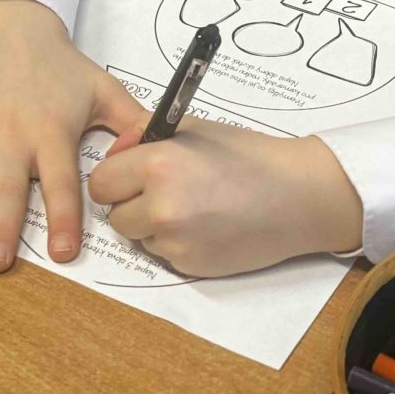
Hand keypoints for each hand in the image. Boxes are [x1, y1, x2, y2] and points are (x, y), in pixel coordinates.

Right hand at [0, 0, 146, 272]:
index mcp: (52, 131)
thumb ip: (134, 125)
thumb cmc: (61, 66)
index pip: (61, 182)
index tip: (64, 254)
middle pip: (9, 187)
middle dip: (2, 227)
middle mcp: (13, 133)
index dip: (64, 218)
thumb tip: (158, 155)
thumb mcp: (104, 90)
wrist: (16, 27)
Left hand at [87, 122, 363, 277]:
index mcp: (157, 166)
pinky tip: (205, 224)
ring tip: (191, 206)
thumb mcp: (192, 128)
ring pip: (137, 237)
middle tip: (163, 191)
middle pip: (114, 216)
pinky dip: (175, 242)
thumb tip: (115, 149)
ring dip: (151, 226)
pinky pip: (163, 253)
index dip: (115, 177)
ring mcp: (175, 242)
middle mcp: (161, 207)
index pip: (100, 183)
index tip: (131, 174)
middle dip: (130, 203)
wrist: (294, 196)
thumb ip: (144, 134)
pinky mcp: (190, 265)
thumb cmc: (246, 155)